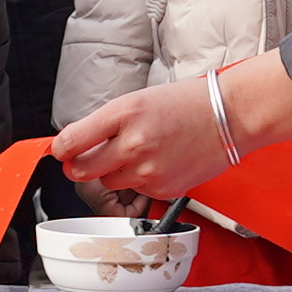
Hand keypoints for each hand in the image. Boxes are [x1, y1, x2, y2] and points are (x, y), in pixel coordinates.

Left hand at [52, 51, 291, 201]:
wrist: (230, 116)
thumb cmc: (186, 104)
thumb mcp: (138, 100)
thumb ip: (105, 123)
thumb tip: (73, 144)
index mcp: (124, 114)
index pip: (72, 141)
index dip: (61, 149)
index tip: (61, 151)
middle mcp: (133, 144)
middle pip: (82, 170)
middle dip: (80, 166)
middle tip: (87, 159)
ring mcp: (148, 171)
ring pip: (110, 182)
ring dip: (115, 172)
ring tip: (140, 152)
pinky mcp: (162, 189)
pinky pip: (136, 190)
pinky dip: (141, 180)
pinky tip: (161, 162)